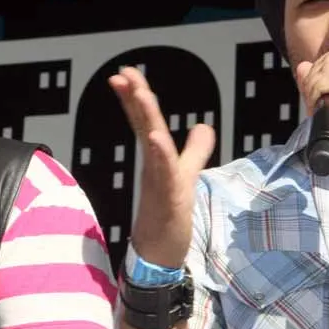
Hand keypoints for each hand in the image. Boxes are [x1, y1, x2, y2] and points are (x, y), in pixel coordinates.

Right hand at [108, 66, 215, 268]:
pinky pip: (164, 174)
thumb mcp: (187, 175)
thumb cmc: (168, 217)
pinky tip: (155, 138)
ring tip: (140, 94)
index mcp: (156, 158)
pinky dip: (159, 155)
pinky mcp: (167, 199)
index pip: (145, 121)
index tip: (125, 73)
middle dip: (135, 98)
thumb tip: (204, 125)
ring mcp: (159, 181)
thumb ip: (195, 150)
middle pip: (144, 125)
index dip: (136, 97)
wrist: (158, 255)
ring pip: (152, 144)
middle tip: (124, 74)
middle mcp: (154, 166)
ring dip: (145, 118)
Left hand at [295, 46, 328, 183]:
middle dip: (315, 75)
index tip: (313, 89)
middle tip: (311, 96)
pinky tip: (320, 100)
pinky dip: (321, 87)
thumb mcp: (328, 101)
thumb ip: (316, 82)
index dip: (319, 68)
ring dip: (316, 83)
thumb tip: (303, 65)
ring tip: (315, 100)